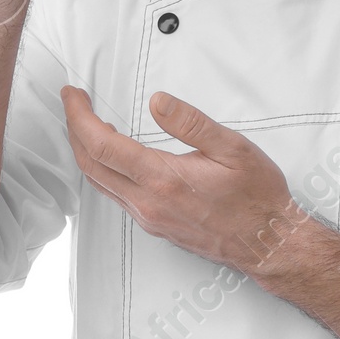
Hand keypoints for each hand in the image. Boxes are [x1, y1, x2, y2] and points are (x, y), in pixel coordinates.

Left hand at [60, 86, 309, 274]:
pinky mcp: (155, 226)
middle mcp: (148, 203)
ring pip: (100, 183)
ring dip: (86, 151)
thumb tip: (158, 102)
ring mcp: (149, 218)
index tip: (73, 95)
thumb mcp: (233, 149)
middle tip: (73, 104)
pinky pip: (116, 196)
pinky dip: (103, 170)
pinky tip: (112, 157)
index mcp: (163, 180)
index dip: (79, 116)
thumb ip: (192, 123)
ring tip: (86, 124)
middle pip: (90, 165)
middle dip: (74, 130)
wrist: (266, 242)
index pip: (102, 144)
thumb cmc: (256, 199)